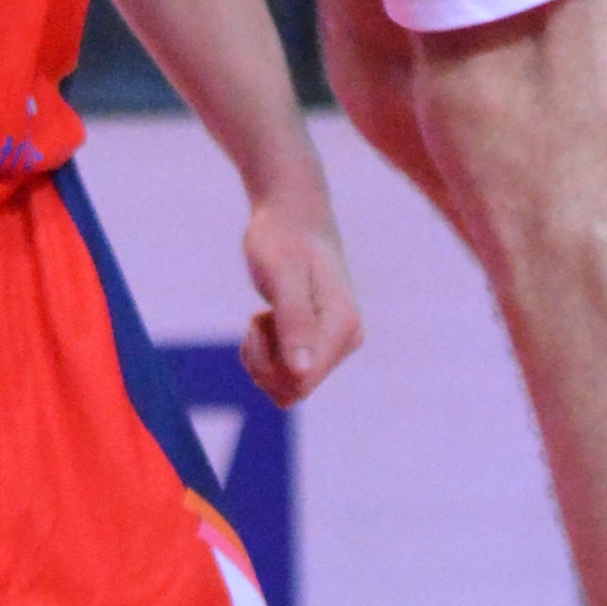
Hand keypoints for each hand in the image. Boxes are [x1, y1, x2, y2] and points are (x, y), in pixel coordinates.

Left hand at [238, 186, 361, 408]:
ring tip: (264, 317)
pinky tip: (268, 320)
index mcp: (343, 325)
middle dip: (264, 362)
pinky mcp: (322, 342)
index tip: (258, 320)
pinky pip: (288, 374)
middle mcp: (348, 338)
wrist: (291, 216)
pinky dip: (266, 355)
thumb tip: (302, 371)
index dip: (268, 363)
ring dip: (263, 358)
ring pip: (288, 386)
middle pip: (294, 389)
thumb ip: (294, 322)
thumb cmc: (282, 238)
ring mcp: (337, 342)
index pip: (301, 381)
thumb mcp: (281, 275)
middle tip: (258, 318)